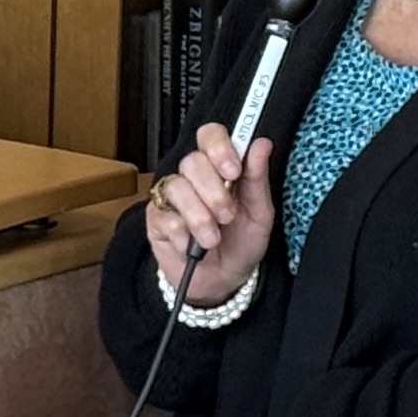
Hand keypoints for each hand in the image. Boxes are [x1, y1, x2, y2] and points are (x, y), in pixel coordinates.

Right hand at [143, 121, 278, 306]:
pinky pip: (166, 217)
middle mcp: (193, 178)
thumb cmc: (241, 243)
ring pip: (177, 188)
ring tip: (213, 238)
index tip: (233, 170)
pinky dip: (184, 236)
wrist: (223, 280)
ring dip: (200, 217)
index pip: (210, 135)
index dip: (218, 146)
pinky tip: (192, 245)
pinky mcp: (156, 219)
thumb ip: (257, 178)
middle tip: (227, 215)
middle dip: (214, 192)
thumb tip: (261, 144)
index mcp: (219, 168)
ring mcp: (171, 197)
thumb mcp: (260, 213)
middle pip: (192, 161)